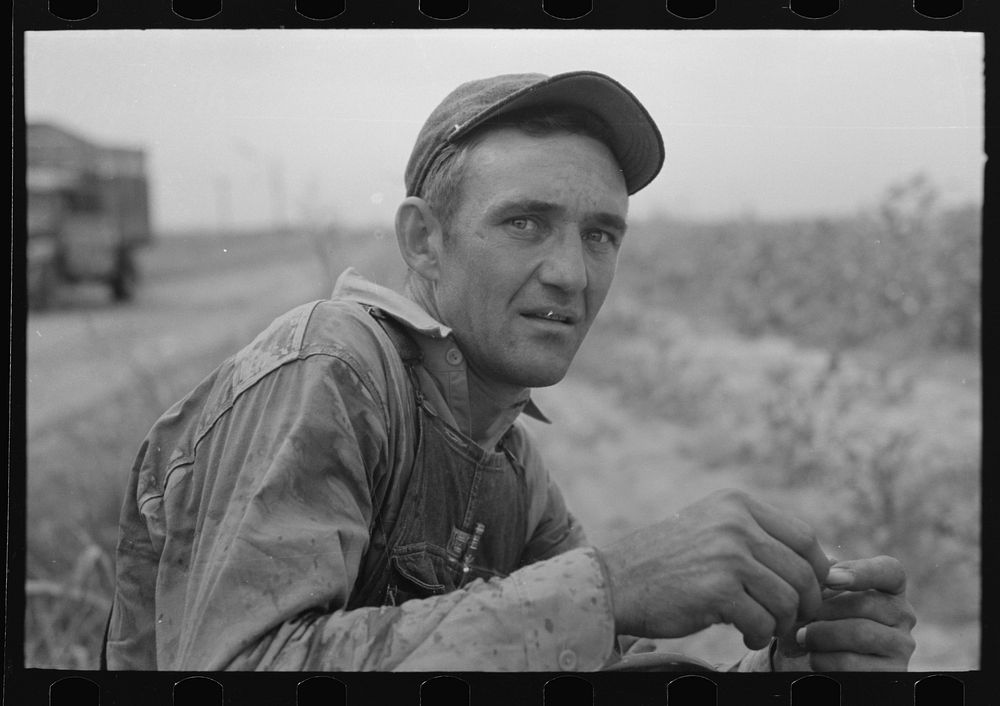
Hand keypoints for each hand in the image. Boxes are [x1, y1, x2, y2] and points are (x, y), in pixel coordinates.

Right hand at [598, 489, 829, 649]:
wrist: (615, 581)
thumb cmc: (666, 561)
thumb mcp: (711, 528)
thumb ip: (756, 537)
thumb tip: (821, 567)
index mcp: (737, 504)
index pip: (804, 536)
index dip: (818, 570)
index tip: (811, 591)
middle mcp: (736, 523)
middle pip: (803, 571)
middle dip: (805, 604)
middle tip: (790, 620)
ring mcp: (727, 555)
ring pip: (787, 600)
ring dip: (780, 623)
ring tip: (761, 628)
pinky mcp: (718, 589)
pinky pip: (763, 622)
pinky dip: (759, 635)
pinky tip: (743, 634)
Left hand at [774, 555, 915, 670]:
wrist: (809, 660)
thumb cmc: (815, 618)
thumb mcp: (817, 594)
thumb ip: (824, 576)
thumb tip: (829, 564)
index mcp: (888, 588)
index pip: (890, 570)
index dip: (862, 572)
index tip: (831, 578)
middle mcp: (902, 615)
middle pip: (866, 604)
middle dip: (825, 609)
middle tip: (801, 615)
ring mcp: (901, 646)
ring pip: (861, 634)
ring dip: (821, 634)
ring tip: (801, 636)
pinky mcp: (890, 673)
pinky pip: (853, 663)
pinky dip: (824, 659)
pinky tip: (813, 656)